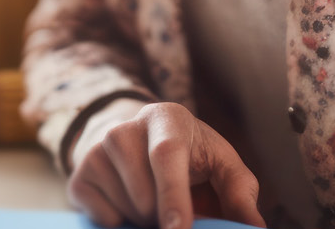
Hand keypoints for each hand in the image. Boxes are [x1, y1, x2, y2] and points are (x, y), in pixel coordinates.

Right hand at [68, 100, 263, 228]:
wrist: (139, 141)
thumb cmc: (192, 157)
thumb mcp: (221, 165)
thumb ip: (240, 193)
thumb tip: (255, 227)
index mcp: (166, 118)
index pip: (165, 156)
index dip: (173, 196)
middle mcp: (125, 127)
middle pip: (145, 196)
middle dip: (164, 217)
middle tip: (176, 209)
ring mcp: (96, 149)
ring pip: (125, 210)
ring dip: (144, 219)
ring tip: (153, 200)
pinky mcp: (79, 173)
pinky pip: (102, 218)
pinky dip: (120, 222)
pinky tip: (129, 201)